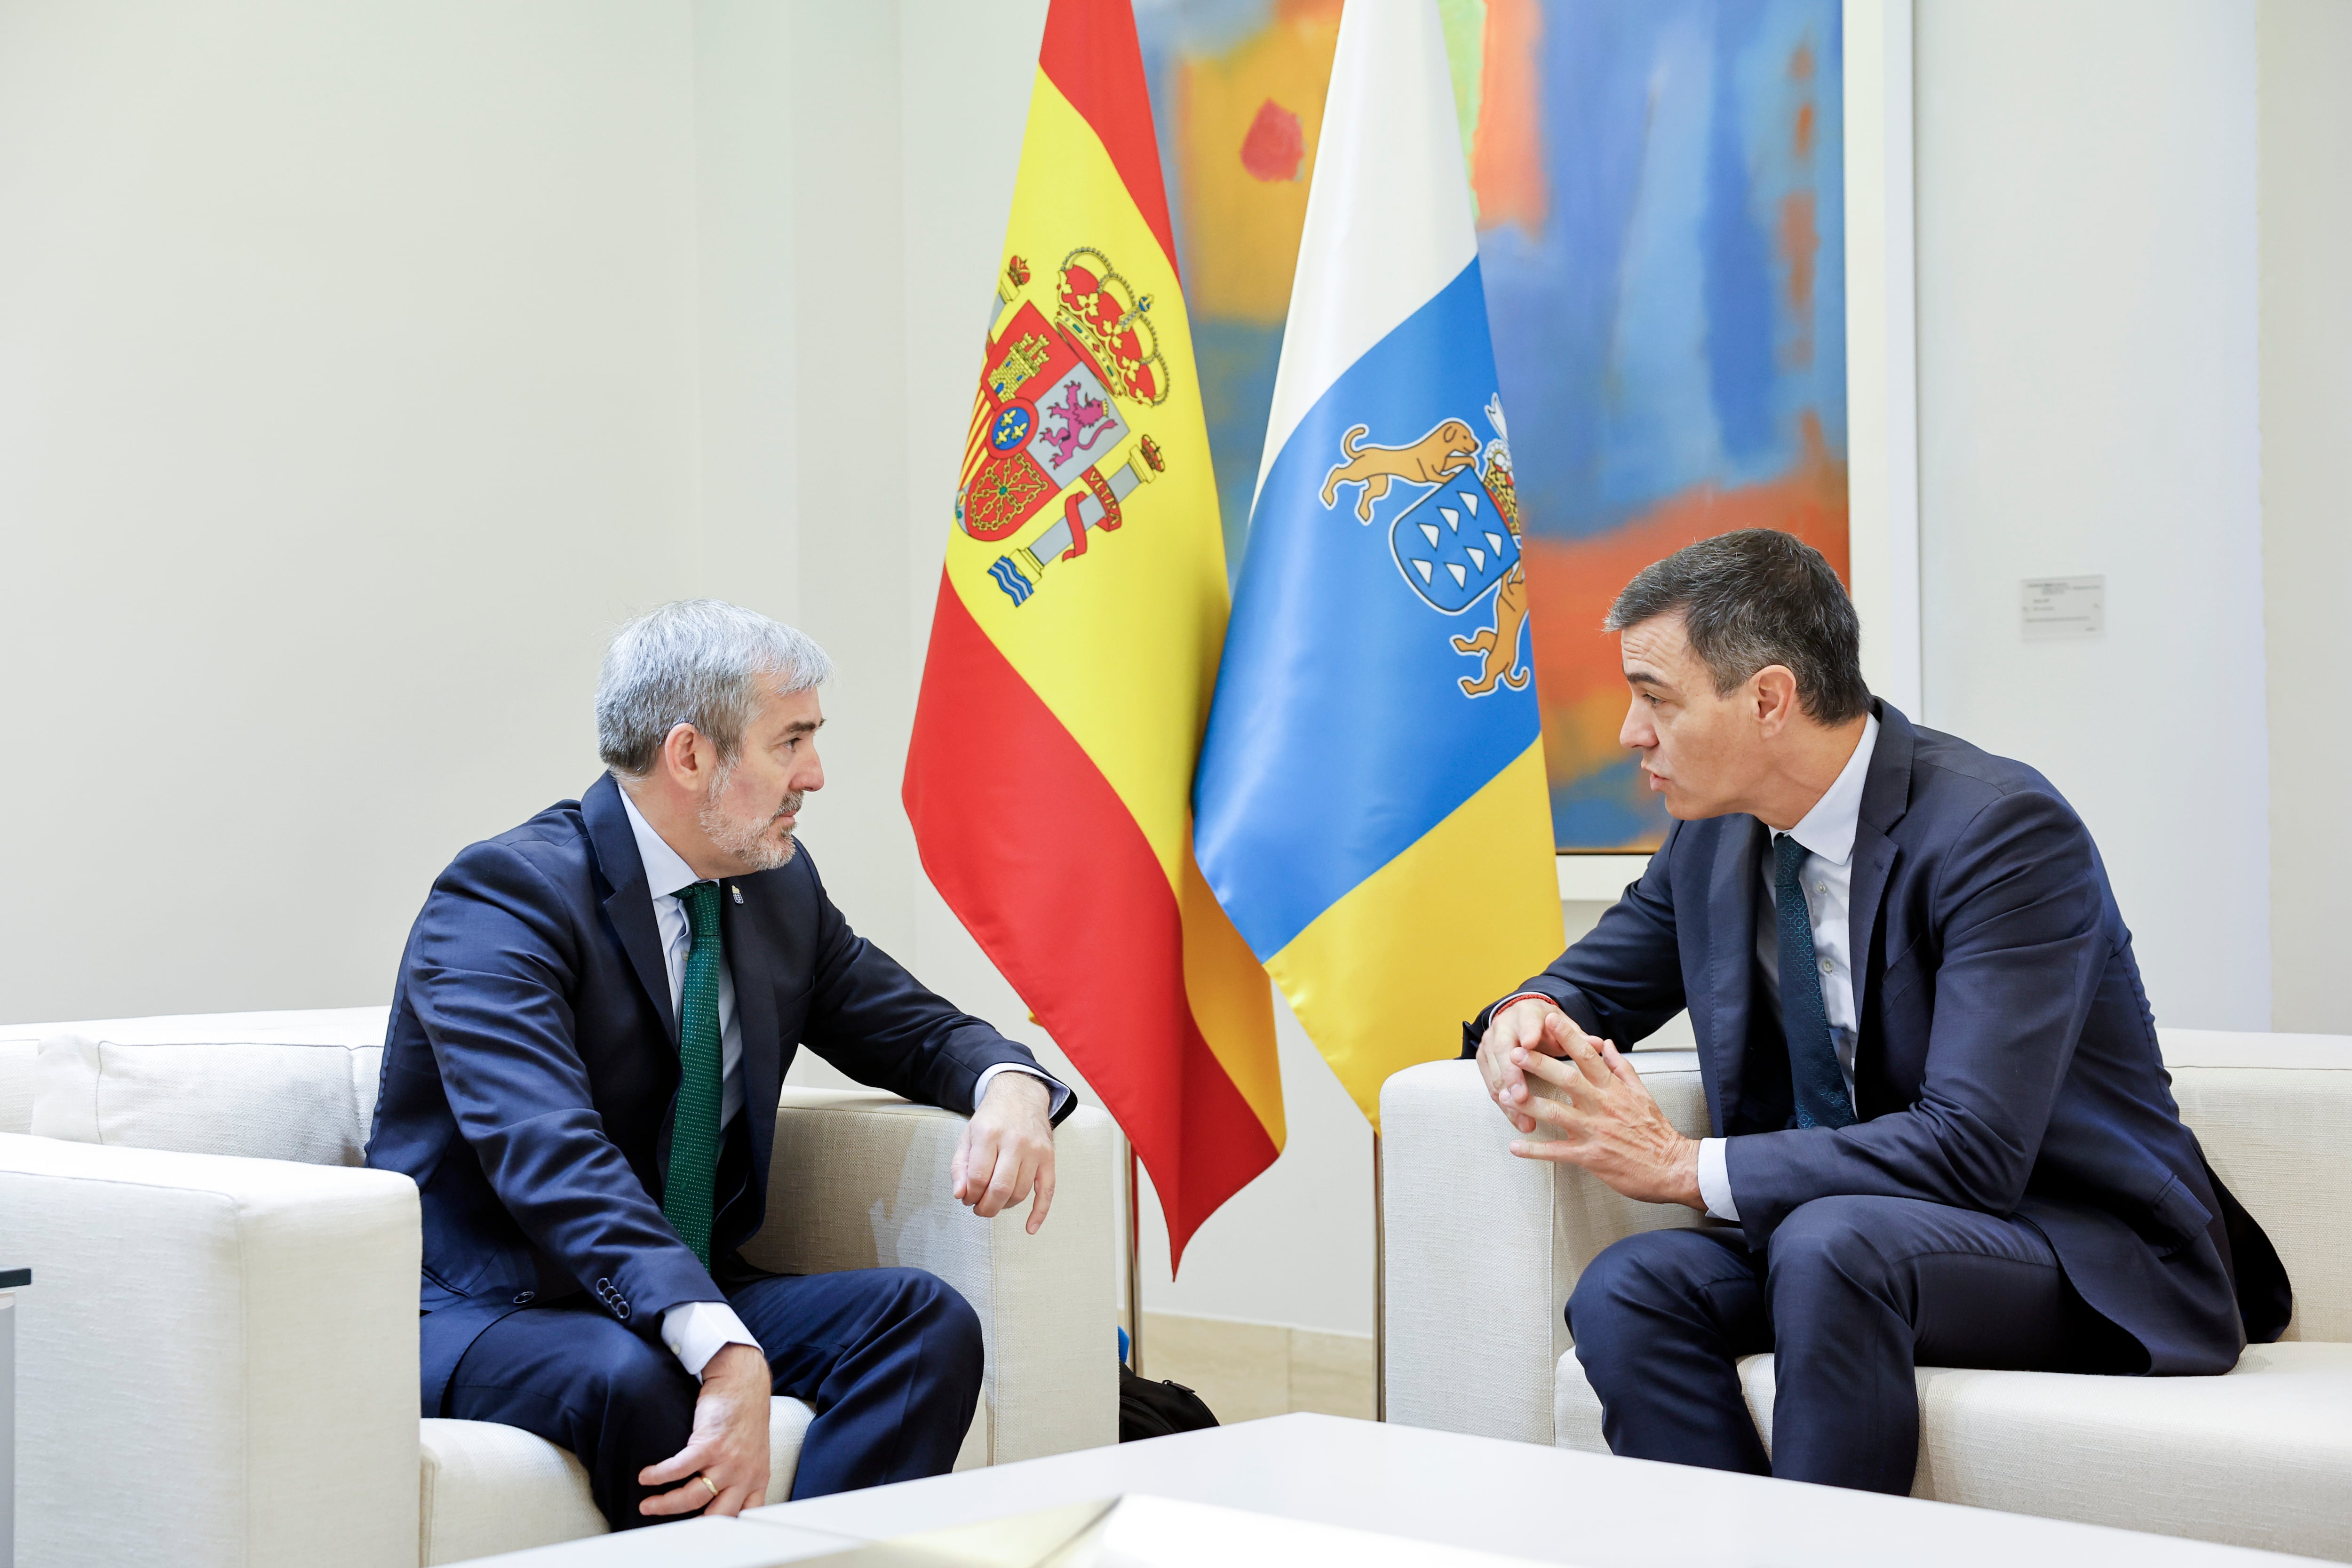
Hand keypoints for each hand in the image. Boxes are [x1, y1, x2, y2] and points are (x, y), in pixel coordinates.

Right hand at [638, 1343, 769, 1517]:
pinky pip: (678, 1469)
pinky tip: (646, 1476)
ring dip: (664, 1504)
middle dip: (690, 1524)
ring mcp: (728, 1460)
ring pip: (692, 1497)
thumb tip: (717, 1497)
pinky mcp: (710, 1443)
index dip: (726, 1527)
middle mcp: (745, 1474)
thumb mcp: (753, 1451)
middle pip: (717, 1514)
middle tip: (668, 1526)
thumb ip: (741, 1476)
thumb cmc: (744, 1415)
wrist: (742, 1380)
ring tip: (646, 1504)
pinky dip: (659, 1476)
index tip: (705, 1534)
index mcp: (757, 1478)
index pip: (746, 1514)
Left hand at [954, 1071, 1055, 1232]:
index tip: (967, 1198)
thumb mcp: (967, 1136)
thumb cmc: (992, 1119)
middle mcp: (1014, 1141)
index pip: (977, 1177)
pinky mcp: (1049, 1157)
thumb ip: (959, 1166)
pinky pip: (1048, 1190)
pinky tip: (1030, 1227)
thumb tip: (960, 1195)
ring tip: (995, 1202)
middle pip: (1000, 1188)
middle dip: (985, 1207)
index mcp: (989, 1134)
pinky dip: (1040, 1212)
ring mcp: (1035, 1150)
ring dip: (1004, 1206)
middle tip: (979, 1209)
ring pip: (1020, 1193)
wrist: (1020, 1096)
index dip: (969, 1195)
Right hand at [1477, 996, 1568, 1132]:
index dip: (1528, 1031)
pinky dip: (1504, 1105)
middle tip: (1521, 1095)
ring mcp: (1490, 1043)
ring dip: (1507, 1097)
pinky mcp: (1483, 1059)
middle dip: (1511, 1074)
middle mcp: (1504, 1027)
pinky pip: (1490, 1085)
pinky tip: (1517, 1119)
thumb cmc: (1545, 1025)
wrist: (1519, 1018)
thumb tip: (1599, 1044)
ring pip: (1494, 1072)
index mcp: (1527, 1014)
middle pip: (1503, 1049)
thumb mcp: (1561, 1025)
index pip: (1527, 1021)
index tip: (1529, 1042)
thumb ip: (1577, 1036)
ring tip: (1523, 1118)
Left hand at [1506, 1012, 1703, 1209]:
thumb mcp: (1642, 1093)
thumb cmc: (1656, 1131)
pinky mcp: (1590, 1156)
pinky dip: (1535, 1150)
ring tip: (1505, 1096)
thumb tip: (1606, 1044)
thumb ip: (1621, 1067)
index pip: (1588, 1056)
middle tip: (1515, 1053)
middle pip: (1566, 1079)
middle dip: (1539, 1064)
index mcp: (1614, 1089)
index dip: (1567, 1036)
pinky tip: (1515, 1147)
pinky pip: (1557, 1152)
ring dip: (1528, 1103)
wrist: (1672, 1167)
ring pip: (1556, 1114)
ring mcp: (1594, 1131)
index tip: (1550, 1019)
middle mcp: (1602, 1106)